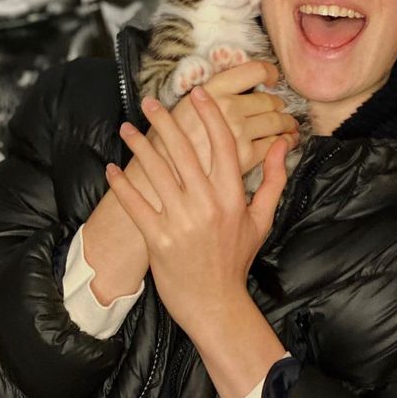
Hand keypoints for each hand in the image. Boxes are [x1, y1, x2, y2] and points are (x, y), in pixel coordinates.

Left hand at [81, 62, 296, 305]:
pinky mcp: (158, 239)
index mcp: (233, 197)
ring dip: (140, 146)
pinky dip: (122, 185)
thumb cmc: (236, 259)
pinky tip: (112, 169)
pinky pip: (136, 205)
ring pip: (157, 173)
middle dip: (166, 122)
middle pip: (185, 152)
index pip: (223, 145)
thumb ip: (273, 179)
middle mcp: (207, 205)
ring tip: (128, 128)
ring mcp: (181, 222)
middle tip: (151, 102)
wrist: (215, 304)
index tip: (197, 94)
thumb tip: (284, 143)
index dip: (210, 115)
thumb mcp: (261, 219)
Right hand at [150, 60, 298, 177]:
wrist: (160, 180)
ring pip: (275, 122)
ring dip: (286, 123)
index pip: (255, 70)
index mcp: (213, 90)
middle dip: (278, 105)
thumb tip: (236, 89)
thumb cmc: (166, 145)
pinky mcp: (245, 157)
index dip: (269, 72)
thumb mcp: (182, 109)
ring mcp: (238, 132)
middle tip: (280, 109)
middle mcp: (228, 107)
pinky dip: (285, 143)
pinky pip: (273, 146)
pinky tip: (286, 143)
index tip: (271, 79)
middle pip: (268, 100)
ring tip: (288, 126)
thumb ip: (209, 97)